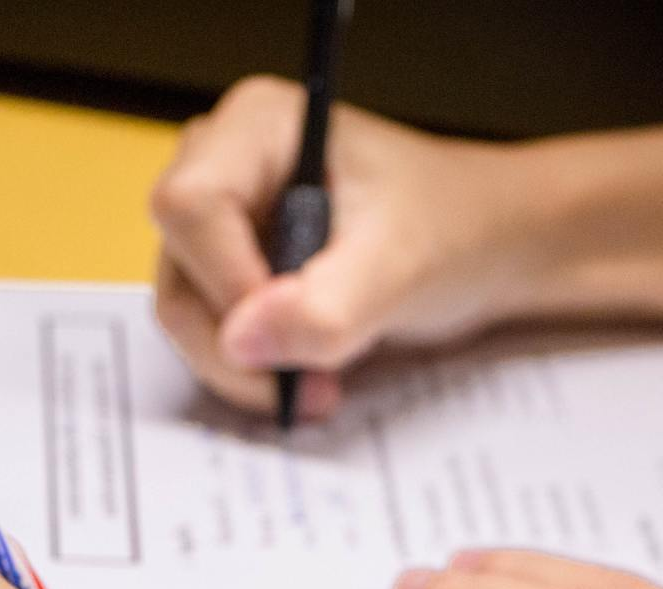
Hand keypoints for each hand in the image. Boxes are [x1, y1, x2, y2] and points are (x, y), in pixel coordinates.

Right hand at [150, 76, 544, 418]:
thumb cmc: (453, 228)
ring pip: (187, 312)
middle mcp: (224, 166)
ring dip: (246, 369)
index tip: (288, 334)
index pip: (190, 207)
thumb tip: (241, 342)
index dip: (227, 283)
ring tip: (319, 386)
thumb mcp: (401, 267)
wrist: (482, 248)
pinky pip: (209, 333)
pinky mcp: (228, 271)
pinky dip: (252, 369)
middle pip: (179, 269)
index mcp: (258, 127)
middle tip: (309, 387)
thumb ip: (327, 306)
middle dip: (238, 346)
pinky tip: (308, 376)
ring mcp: (221, 223)